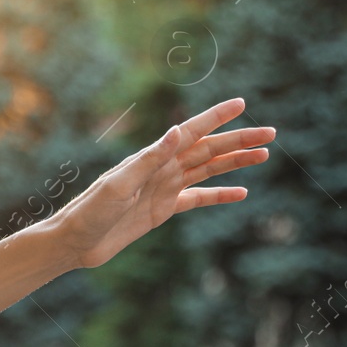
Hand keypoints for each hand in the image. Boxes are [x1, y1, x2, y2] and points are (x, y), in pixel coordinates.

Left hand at [51, 97, 274, 269]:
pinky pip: (198, 199)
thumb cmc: (91, 211)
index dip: (216, 117)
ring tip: (264, 155)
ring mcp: (164, 189)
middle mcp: (161, 169)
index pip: (192, 132)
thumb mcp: (121, 184)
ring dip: (235, 162)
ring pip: (208, 171)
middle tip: (271, 132)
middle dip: (239, 141)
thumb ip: (151, 159)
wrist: (75, 242)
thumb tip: (179, 130)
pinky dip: (220, 195)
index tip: (242, 104)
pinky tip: (241, 192)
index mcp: (152, 159)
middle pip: (208, 150)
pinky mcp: (162, 210)